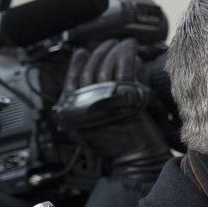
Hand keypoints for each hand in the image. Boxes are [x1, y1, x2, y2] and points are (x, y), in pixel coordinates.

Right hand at [53, 38, 170, 186]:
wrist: (136, 163)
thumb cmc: (120, 150)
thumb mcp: (91, 131)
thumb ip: (86, 110)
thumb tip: (88, 86)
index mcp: (72, 113)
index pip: (71, 80)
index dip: (76, 64)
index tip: (82, 52)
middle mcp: (84, 105)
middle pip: (88, 70)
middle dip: (98, 53)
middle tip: (107, 43)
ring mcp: (103, 100)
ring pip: (105, 66)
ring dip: (113, 51)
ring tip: (121, 43)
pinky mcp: (124, 96)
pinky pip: (123, 68)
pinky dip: (126, 54)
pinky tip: (129, 47)